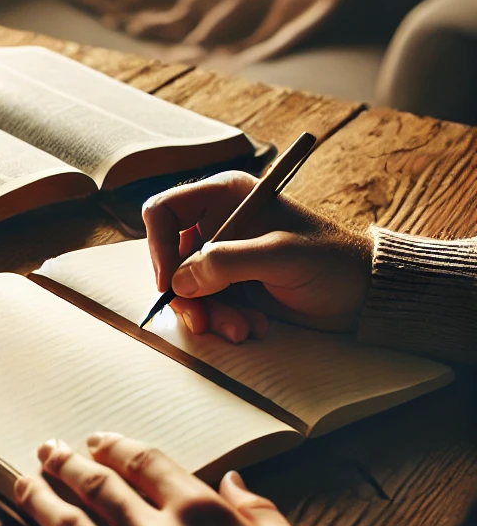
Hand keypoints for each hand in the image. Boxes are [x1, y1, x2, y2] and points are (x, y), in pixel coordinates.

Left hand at [0, 434, 324, 525]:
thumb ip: (260, 511)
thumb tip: (235, 481)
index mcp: (199, 511)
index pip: (144, 462)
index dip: (116, 446)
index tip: (98, 441)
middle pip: (98, 485)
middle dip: (68, 463)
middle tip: (47, 449)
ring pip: (68, 525)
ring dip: (39, 499)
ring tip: (21, 482)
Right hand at [142, 171, 373, 340]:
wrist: (366, 295)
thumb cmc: (332, 262)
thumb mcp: (281, 256)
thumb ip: (228, 262)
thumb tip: (179, 281)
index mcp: (224, 196)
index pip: (164, 212)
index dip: (158, 246)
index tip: (170, 283)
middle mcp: (217, 222)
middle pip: (170, 256)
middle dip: (188, 294)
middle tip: (204, 321)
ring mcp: (224, 256)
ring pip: (187, 287)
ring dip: (209, 313)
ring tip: (242, 330)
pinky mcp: (233, 285)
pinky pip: (206, 304)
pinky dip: (222, 320)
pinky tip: (253, 327)